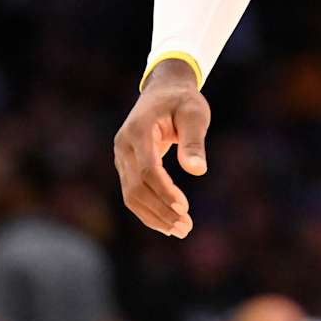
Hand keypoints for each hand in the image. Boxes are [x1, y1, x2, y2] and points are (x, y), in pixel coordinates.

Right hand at [113, 60, 210, 237]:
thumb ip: (194, 140)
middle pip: (136, 188)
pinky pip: (133, 192)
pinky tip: (167, 223)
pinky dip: (148, 210)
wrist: (164, 90)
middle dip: (160, 211)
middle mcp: (124, 146)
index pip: (147, 170)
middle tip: (186, 228)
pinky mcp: (126, 165)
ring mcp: (122, 157)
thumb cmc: (183, 100)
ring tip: (180, 230)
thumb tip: (197, 170)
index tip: (185, 208)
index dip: (164, 192)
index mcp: (138, 131)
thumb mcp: (194, 113)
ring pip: (131, 195)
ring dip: (154, 216)